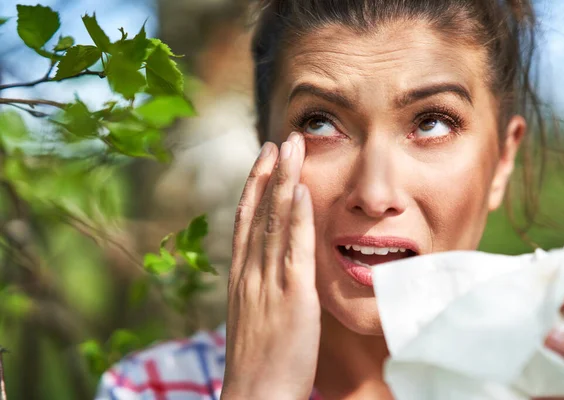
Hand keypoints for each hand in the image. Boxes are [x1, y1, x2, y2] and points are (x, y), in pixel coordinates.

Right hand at [221, 133, 319, 399]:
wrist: (256, 395)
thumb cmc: (259, 362)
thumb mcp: (254, 317)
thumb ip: (261, 288)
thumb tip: (271, 270)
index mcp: (241, 277)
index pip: (245, 221)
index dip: (254, 187)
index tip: (265, 160)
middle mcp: (250, 272)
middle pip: (256, 212)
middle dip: (269, 173)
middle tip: (280, 140)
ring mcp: (268, 282)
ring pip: (273, 221)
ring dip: (283, 182)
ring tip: (291, 148)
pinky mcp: (292, 296)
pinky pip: (293, 249)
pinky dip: (296, 217)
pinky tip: (300, 191)